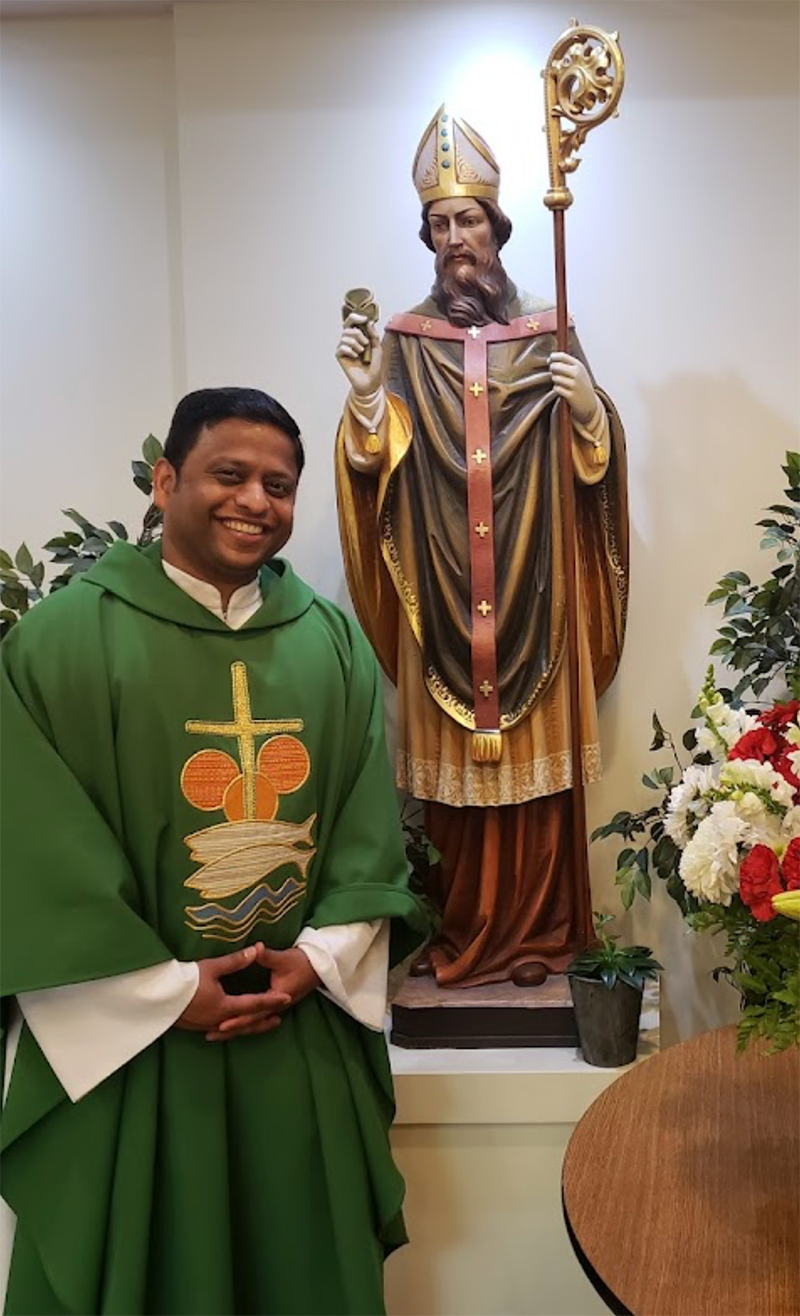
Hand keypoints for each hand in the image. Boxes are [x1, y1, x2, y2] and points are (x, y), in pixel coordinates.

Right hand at [176, 944, 290, 1042]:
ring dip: (249, 1025)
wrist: (157, 996)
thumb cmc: (185, 980)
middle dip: (264, 1020)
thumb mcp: (211, 967)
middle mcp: (218, 1020)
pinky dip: (232, 1027)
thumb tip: (255, 950)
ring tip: (260, 1022)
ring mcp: (207, 1025)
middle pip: (247, 1022)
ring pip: (234, 1028)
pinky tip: (231, 1025)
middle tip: (279, 1017)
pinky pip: (221, 1029)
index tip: (287, 998)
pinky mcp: (197, 1026)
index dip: (272, 1000)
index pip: (255, 1004)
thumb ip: (235, 961)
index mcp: (225, 1006)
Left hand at [208, 945, 320, 1041]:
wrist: (317, 967)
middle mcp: (274, 1008)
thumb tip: (256, 948)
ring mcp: (274, 1009)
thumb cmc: (301, 963)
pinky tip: (230, 1023)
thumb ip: (267, 956)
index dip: (237, 1019)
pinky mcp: (272, 1006)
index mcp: (276, 999)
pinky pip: (255, 1018)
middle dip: (231, 1030)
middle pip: (250, 1024)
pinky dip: (242, 1023)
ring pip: (252, 1024)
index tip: (221, 1024)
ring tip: (214, 1034)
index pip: (253, 1013)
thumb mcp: (283, 958)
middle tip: (209, 1035)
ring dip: (235, 1029)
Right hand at [336, 312, 383, 397]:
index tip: (364, 319)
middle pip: (348, 327)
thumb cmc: (375, 366)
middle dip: (358, 333)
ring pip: (345, 337)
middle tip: (366, 344)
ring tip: (361, 353)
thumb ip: (373, 335)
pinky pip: (341, 347)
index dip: (356, 317)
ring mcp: (344, 348)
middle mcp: (349, 340)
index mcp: (358, 336)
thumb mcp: (377, 348)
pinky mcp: (339, 356)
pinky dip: (350, 351)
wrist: (371, 382)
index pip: (351, 321)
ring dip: (356, 344)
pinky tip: (355, 358)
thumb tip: (369, 322)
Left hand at [549, 352, 597, 425]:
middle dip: (552, 369)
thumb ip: (566, 363)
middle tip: (553, 373)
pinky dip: (556, 388)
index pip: (562, 356)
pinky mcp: (571, 395)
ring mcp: (574, 385)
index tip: (549, 361)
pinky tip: (561, 390)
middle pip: (556, 366)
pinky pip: (556, 388)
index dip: (552, 357)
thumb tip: (550, 358)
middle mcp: (577, 374)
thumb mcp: (578, 371)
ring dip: (554, 380)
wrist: (589, 402)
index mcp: (579, 365)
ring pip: (555, 378)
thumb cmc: (580, 384)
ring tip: (559, 382)